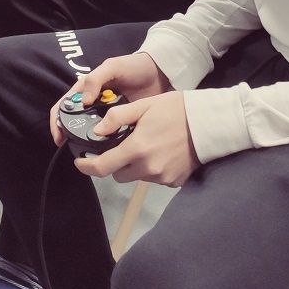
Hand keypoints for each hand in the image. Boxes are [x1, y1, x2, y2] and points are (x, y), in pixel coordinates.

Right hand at [49, 52, 171, 142]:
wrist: (160, 74)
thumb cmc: (133, 67)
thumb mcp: (113, 67)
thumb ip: (96, 79)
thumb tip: (83, 102)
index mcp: (86, 90)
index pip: (64, 106)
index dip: (57, 122)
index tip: (60, 138)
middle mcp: (94, 105)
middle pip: (76, 123)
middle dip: (72, 136)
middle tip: (76, 149)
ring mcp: (108, 116)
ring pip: (93, 132)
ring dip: (90, 142)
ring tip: (92, 154)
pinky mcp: (122, 125)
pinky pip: (112, 137)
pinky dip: (108, 144)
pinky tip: (110, 153)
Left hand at [75, 92, 199, 186]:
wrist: (209, 123)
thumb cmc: (175, 110)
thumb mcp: (144, 106)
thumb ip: (117, 118)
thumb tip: (97, 132)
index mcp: (136, 149)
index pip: (103, 167)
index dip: (87, 167)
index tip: (80, 163)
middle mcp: (148, 168)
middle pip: (119, 174)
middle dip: (115, 162)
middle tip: (123, 144)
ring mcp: (162, 178)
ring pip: (137, 176)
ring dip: (135, 165)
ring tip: (147, 144)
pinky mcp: (174, 182)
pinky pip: (155, 178)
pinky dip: (153, 168)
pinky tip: (162, 152)